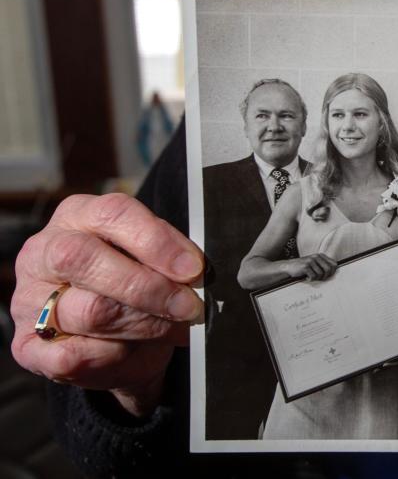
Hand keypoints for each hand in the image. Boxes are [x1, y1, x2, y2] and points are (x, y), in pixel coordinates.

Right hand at [10, 194, 203, 416]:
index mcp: (78, 216)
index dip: (157, 241)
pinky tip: (131, 351)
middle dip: (148, 287)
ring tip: (174, 330)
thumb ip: (169, 260)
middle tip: (190, 307)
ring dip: (145, 326)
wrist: (120, 344)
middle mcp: (44, 252)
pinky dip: (113, 358)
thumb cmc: (140, 291)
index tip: (193, 268)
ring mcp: (28, 299)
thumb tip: (195, 273)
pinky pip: (72, 356)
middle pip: (86, 259)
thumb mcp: (156, 263)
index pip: (112, 213)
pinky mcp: (28, 346)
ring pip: (90, 311)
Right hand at [284, 253, 336, 280]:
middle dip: (325, 276)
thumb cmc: (303, 267)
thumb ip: (324, 265)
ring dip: (316, 278)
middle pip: (329, 269)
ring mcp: (311, 261)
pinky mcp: (305, 266)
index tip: (327, 276)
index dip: (332, 272)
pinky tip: (307, 277)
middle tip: (319, 278)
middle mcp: (316, 257)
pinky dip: (311, 279)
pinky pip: (313, 276)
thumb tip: (334, 272)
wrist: (289, 267)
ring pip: (321, 274)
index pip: (334, 264)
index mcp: (320, 256)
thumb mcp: (315, 263)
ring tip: (311, 277)